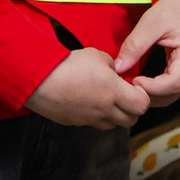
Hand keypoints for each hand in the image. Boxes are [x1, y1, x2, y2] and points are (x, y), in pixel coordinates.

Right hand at [27, 46, 149, 129]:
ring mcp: (89, 119)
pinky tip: (86, 101)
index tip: (134, 86)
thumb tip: (115, 73)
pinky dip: (96, 115)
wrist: (37, 79)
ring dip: (115, 114)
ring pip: (113, 124)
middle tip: (124, 94)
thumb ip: (112, 66)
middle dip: (132, 108)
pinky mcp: (75, 122)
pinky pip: (93, 123)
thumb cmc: (67, 64)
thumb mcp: (96, 55)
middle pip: (131, 119)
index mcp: (113, 92)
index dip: (142, 96)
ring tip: (106, 98)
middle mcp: (104, 110)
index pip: (142, 105)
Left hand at [115, 0, 179, 105]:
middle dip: (149, 96)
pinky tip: (142, 82)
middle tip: (128, 87)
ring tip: (133, 85)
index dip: (152, 87)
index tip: (134, 80)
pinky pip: (173, 87)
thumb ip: (134, 46)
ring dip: (152, 95)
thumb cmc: (177, 7)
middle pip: (173, 95)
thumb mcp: (152, 22)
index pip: (173, 83)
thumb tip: (119, 67)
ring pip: (173, 95)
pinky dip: (157, 90)